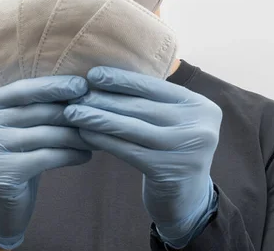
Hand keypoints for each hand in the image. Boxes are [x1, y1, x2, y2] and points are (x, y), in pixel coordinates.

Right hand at [0, 76, 91, 249]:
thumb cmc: (11, 164)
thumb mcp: (14, 132)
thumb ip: (32, 110)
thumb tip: (76, 86)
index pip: (21, 90)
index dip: (53, 86)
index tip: (82, 85)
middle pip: (36, 112)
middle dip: (71, 112)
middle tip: (97, 112)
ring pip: (46, 134)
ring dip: (76, 135)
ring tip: (96, 135)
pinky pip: (48, 157)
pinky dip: (71, 154)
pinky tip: (86, 155)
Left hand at [65, 67, 221, 247]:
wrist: (187, 199)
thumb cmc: (172, 151)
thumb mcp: (174, 122)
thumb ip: (154, 100)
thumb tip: (107, 76)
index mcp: (201, 106)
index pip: (155, 87)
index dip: (122, 80)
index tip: (94, 74)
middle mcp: (200, 126)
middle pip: (142, 107)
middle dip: (105, 99)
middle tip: (76, 94)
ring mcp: (187, 150)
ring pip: (132, 128)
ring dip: (98, 118)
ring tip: (73, 113)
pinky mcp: (169, 171)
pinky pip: (127, 150)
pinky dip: (103, 141)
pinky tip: (84, 134)